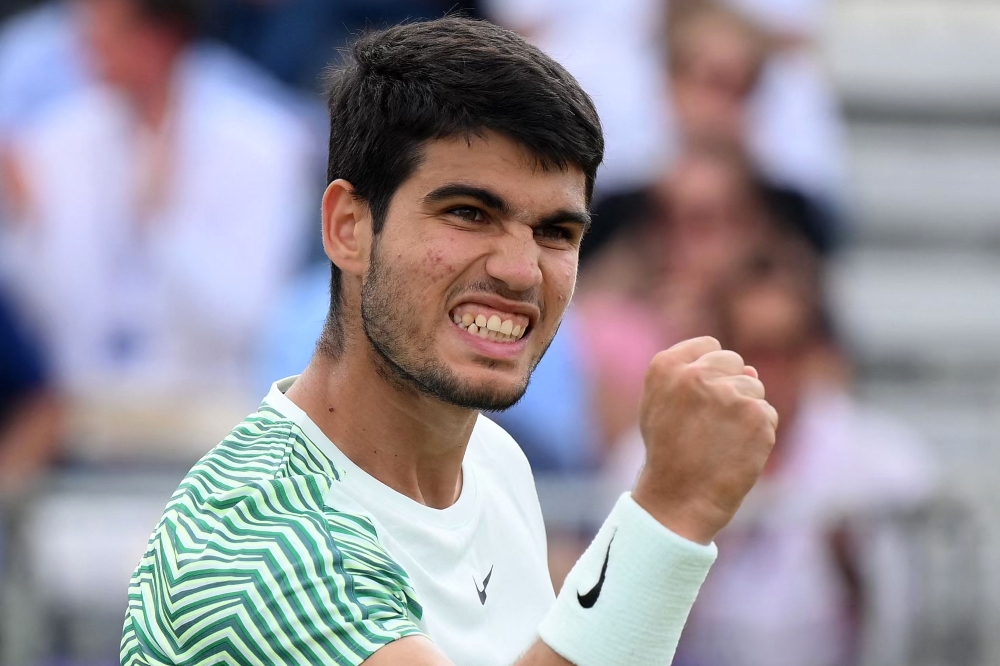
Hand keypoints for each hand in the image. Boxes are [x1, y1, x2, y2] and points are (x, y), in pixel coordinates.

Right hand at [632, 337, 777, 544]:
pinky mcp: (757, 416)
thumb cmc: (668, 453)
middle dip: (730, 387)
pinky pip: (768, 415)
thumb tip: (752, 368)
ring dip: (745, 412)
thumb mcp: (661, 406)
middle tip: (710, 424)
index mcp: (666, 366)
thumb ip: (694, 376)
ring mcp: (730, 394)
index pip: (709, 346)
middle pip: (735, 362)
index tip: (701, 398)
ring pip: (755, 389)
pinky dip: (758, 434)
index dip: (710, 371)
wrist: (678, 500)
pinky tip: (736, 452)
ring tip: (720, 441)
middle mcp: (698, 374)